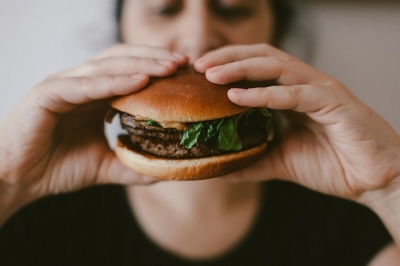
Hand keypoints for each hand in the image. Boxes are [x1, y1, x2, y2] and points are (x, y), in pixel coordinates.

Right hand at [0, 44, 187, 210]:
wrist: (17, 180)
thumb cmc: (56, 168)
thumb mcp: (105, 166)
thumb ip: (132, 164)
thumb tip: (164, 169)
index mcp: (93, 95)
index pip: (130, 71)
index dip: (157, 69)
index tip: (186, 73)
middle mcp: (80, 84)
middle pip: (123, 60)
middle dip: (155, 59)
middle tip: (184, 63)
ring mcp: (64, 84)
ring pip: (107, 66)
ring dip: (141, 64)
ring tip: (169, 67)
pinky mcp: (48, 93)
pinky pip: (86, 84)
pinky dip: (114, 81)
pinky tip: (139, 82)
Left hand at [194, 43, 399, 199]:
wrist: (374, 181)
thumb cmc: (334, 166)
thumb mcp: (282, 161)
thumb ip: (254, 160)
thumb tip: (223, 167)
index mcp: (293, 94)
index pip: (256, 68)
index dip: (227, 66)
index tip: (198, 74)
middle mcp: (304, 84)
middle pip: (261, 57)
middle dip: (228, 57)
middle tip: (198, 65)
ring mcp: (319, 89)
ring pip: (276, 66)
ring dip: (240, 68)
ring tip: (211, 74)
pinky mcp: (333, 101)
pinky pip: (294, 93)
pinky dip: (264, 94)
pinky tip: (237, 96)